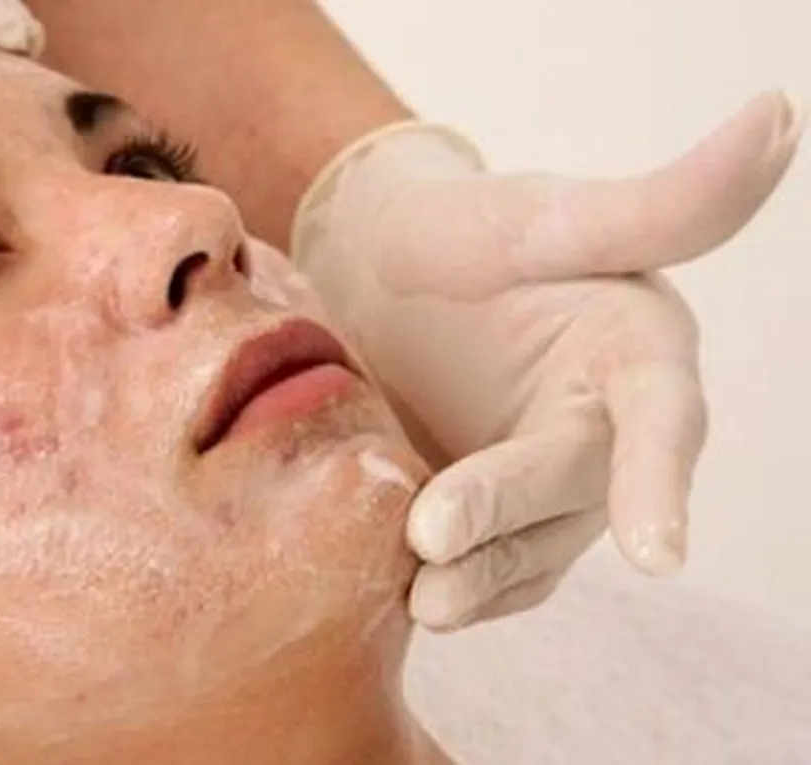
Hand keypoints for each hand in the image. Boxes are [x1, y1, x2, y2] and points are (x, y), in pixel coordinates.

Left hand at [292, 91, 803, 629]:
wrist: (377, 276)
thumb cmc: (467, 232)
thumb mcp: (549, 214)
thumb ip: (658, 202)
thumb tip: (777, 118)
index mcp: (638, 356)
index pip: (661, 421)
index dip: (659, 481)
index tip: (659, 554)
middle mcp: (606, 432)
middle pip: (572, 488)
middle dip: (509, 515)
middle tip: (432, 536)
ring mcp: (548, 485)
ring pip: (530, 547)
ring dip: (480, 577)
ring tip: (422, 600)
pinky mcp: (494, 520)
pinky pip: (486, 566)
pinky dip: (457, 586)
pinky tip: (411, 602)